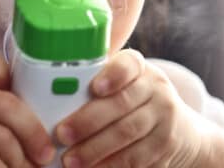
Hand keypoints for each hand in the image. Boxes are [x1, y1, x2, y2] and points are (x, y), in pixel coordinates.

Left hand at [55, 49, 211, 167]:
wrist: (177, 128)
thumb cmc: (130, 100)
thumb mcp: (121, 83)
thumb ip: (93, 83)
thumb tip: (46, 93)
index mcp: (139, 68)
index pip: (128, 65)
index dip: (112, 76)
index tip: (94, 88)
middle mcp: (156, 89)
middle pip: (121, 104)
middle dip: (88, 122)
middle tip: (61, 135)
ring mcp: (164, 118)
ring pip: (127, 134)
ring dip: (95, 150)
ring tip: (70, 161)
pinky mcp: (165, 145)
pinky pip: (136, 158)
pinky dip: (111, 165)